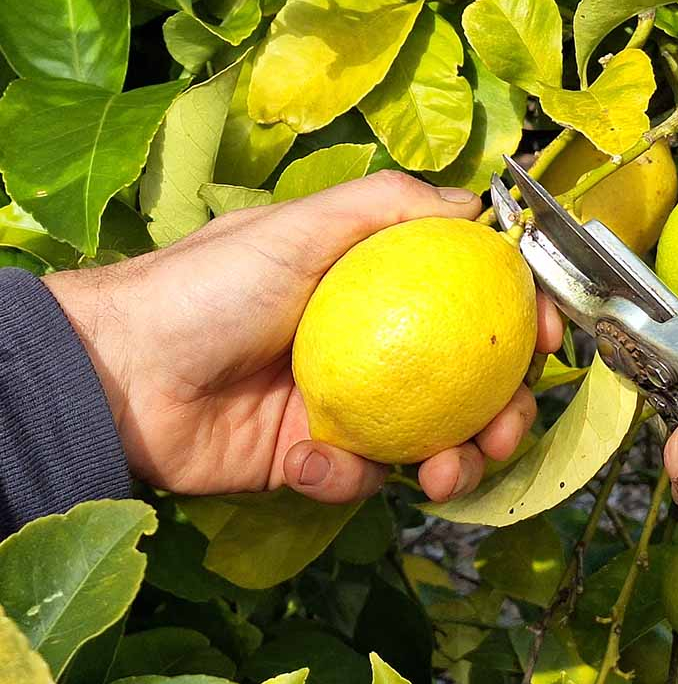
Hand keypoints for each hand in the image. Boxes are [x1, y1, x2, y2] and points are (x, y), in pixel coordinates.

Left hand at [45, 172, 562, 505]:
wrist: (121, 374)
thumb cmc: (212, 286)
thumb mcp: (303, 225)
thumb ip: (391, 206)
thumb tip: (480, 204)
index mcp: (380, 291)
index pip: (474, 305)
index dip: (521, 322)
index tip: (549, 341)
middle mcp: (376, 349)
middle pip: (471, 386)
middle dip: (507, 414)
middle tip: (508, 429)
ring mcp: (349, 409)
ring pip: (434, 444)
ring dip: (458, 463)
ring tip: (446, 473)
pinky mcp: (316, 463)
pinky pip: (361, 479)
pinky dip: (345, 476)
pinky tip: (310, 461)